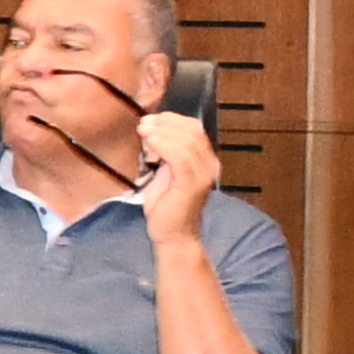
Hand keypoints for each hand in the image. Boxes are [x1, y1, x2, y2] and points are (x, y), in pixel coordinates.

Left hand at [132, 108, 219, 234]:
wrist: (173, 234)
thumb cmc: (165, 204)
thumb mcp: (163, 171)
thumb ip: (163, 152)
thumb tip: (149, 129)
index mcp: (204, 158)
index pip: (194, 128)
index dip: (172, 119)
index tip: (150, 119)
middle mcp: (209, 164)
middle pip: (192, 131)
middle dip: (165, 123)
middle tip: (143, 124)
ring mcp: (203, 174)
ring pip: (186, 142)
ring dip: (162, 132)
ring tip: (143, 131)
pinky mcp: (193, 185)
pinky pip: (181, 158)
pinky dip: (165, 146)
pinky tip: (151, 142)